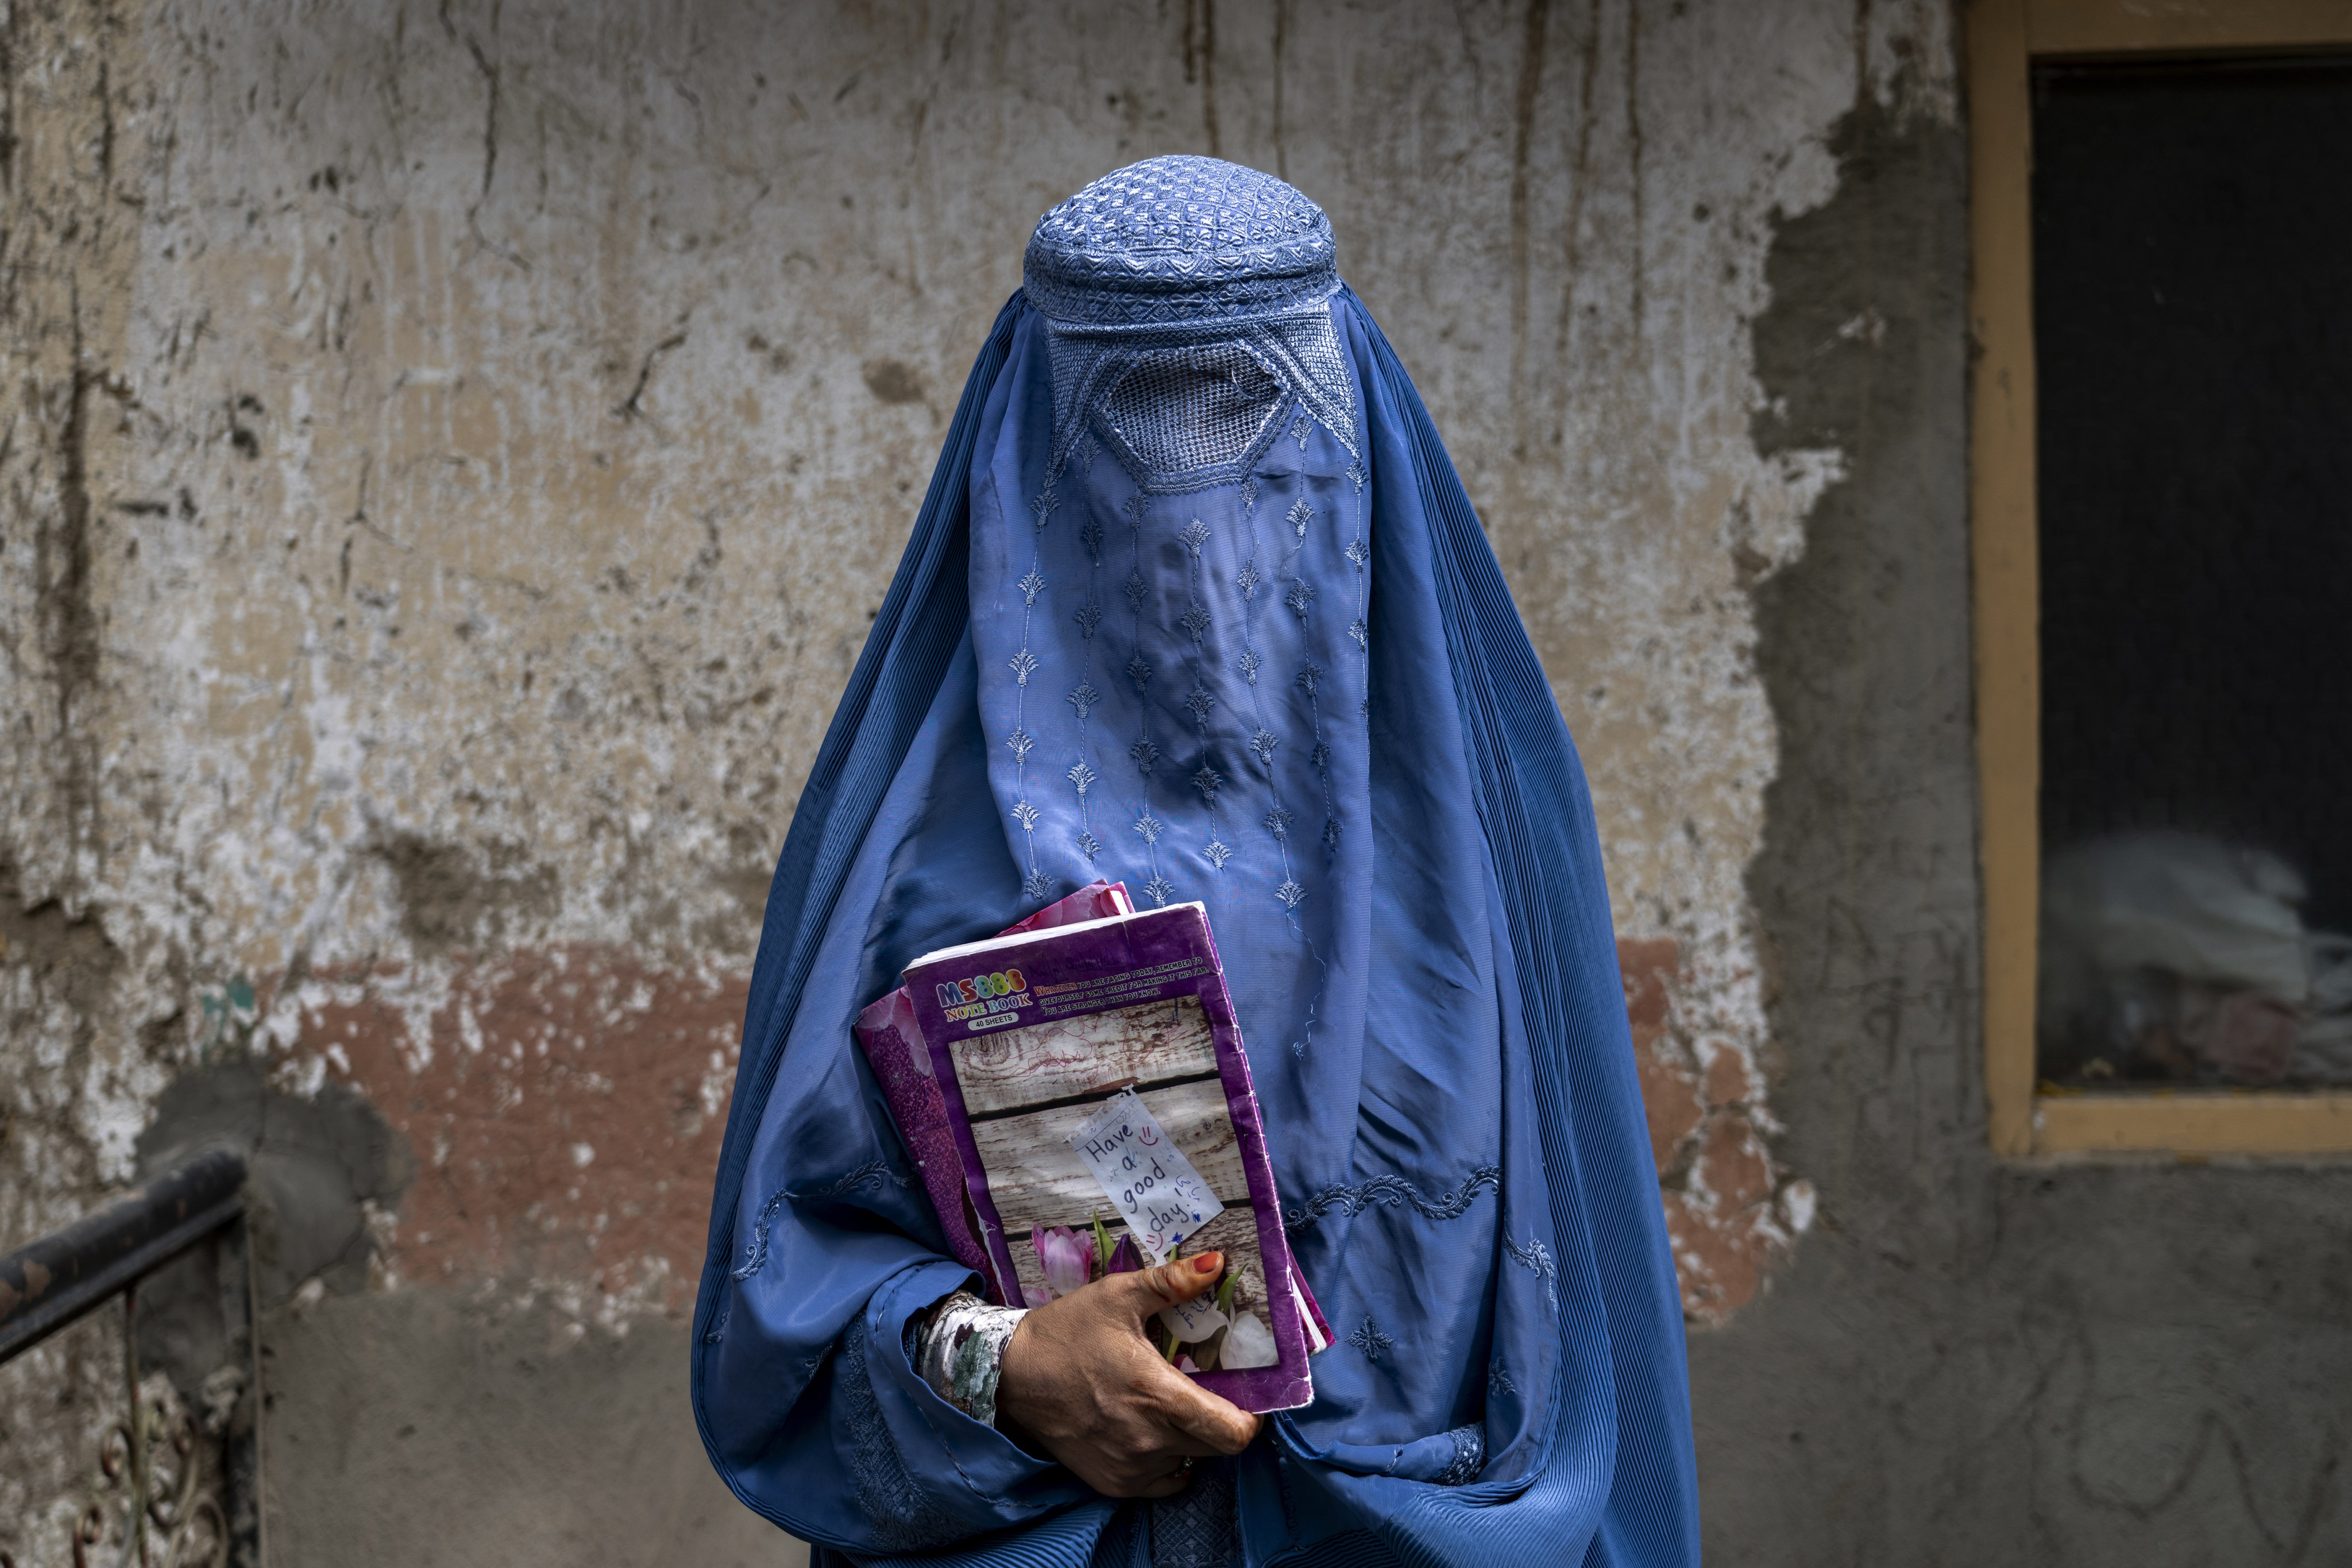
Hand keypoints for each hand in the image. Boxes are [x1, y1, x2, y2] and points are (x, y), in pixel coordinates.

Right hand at [995, 1250, 1261, 1496]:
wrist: (1012, 1375)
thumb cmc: (1068, 1331)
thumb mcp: (1119, 1296)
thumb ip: (1173, 1282)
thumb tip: (1218, 1263)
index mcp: (1158, 1395)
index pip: (1233, 1433)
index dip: (1251, 1419)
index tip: (1246, 1397)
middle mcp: (1149, 1440)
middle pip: (1218, 1448)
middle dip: (1223, 1421)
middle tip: (1209, 1392)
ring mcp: (1130, 1467)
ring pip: (1190, 1462)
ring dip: (1192, 1439)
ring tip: (1172, 1407)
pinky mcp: (1112, 1483)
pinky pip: (1162, 1481)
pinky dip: (1167, 1460)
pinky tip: (1152, 1431)